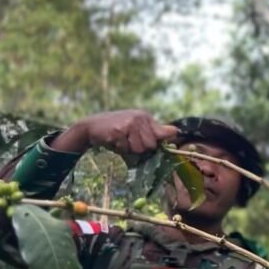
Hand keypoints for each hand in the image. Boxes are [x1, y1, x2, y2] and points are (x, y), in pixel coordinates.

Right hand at [57, 110, 178, 155]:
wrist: (92, 126)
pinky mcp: (118, 131)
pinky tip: (113, 140)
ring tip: (121, 141)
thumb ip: (153, 134)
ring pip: (140, 149)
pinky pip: (126, 149)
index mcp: (146, 117)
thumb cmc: (117, 132)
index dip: (163, 141)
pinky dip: (119, 149)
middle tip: (129, 142)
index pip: (165, 133)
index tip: (167, 147)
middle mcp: (140, 118)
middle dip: (141, 149)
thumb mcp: (136, 130)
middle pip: (151, 145)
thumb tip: (176, 132)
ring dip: (129, 150)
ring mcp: (129, 124)